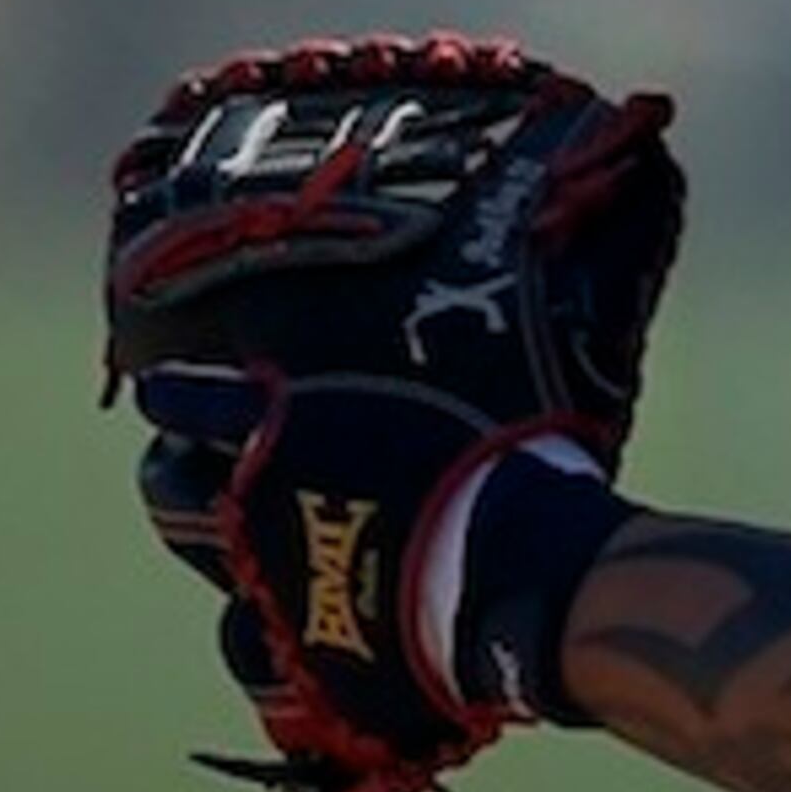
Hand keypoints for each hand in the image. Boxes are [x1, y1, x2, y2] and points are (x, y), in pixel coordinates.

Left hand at [103, 35, 682, 791]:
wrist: (525, 568)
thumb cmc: (515, 444)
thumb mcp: (506, 337)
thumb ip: (504, 268)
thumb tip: (622, 132)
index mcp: (283, 419)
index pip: (187, 406)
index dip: (179, 402)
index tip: (168, 390)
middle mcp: (255, 500)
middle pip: (171, 491)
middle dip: (180, 476)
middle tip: (191, 466)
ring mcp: (274, 583)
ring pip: (208, 570)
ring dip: (214, 550)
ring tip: (227, 540)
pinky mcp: (308, 655)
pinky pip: (260, 658)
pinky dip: (272, 652)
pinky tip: (278, 642)